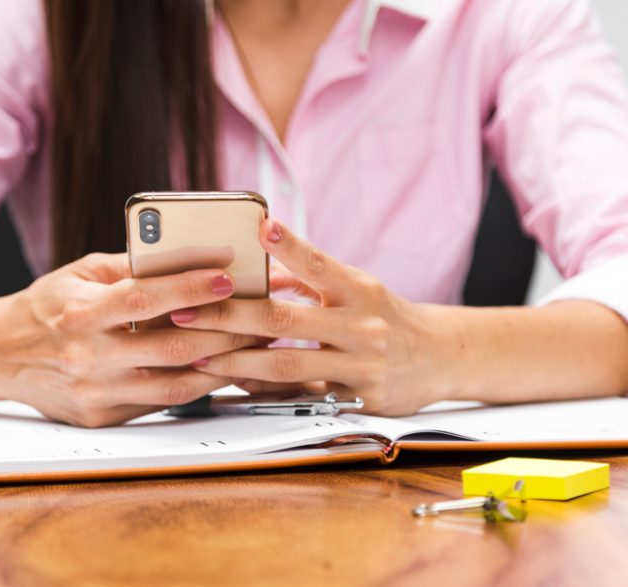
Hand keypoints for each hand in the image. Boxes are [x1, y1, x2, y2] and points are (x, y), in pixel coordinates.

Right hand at [0, 252, 253, 426]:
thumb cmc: (47, 306)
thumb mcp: (82, 273)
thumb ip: (133, 268)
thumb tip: (190, 257)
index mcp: (80, 313)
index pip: (143, 300)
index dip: (188, 289)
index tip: (227, 277)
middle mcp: (88, 358)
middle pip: (172, 347)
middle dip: (226, 330)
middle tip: (264, 314)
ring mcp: (97, 393)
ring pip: (176, 384)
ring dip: (223, 364)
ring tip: (256, 344)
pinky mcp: (104, 417)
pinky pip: (163, 403)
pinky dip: (197, 385)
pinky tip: (223, 367)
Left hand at [170, 220, 454, 415]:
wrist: (441, 356)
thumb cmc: (387, 315)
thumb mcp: (358, 287)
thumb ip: (310, 279)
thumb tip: (261, 271)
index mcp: (359, 289)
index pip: (320, 263)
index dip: (291, 247)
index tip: (263, 228)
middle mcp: (360, 326)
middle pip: (285, 320)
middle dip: (228, 316)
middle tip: (186, 310)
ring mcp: (359, 365)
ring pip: (286, 364)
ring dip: (235, 361)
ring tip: (196, 354)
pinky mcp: (357, 399)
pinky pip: (301, 396)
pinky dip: (264, 390)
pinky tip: (234, 383)